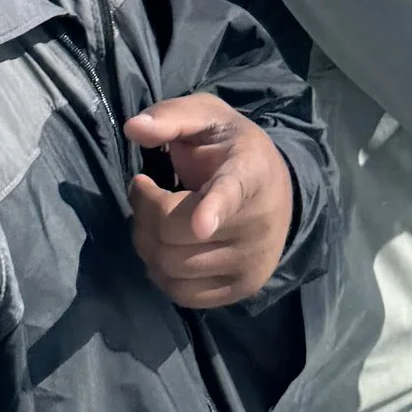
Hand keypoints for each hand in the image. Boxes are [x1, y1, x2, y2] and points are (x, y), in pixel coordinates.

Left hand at [122, 94, 295, 309]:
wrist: (278, 189)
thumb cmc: (232, 150)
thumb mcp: (207, 117)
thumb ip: (171, 117)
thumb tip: (133, 128)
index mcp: (249, 172)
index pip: (230, 193)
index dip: (213, 209)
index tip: (201, 225)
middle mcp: (257, 223)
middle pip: (173, 233)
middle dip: (144, 211)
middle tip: (145, 190)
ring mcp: (251, 261)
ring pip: (170, 266)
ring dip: (147, 241)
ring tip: (155, 218)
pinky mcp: (243, 289)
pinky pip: (181, 294)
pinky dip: (161, 272)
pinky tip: (167, 246)